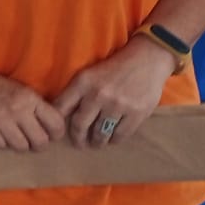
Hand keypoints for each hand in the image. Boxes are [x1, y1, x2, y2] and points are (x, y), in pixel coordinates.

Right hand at [0, 61, 65, 151]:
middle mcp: (17, 110)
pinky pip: (3, 146)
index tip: (52, 134)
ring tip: (20, 139)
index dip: (56, 133)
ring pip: (22, 147)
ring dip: (22, 145)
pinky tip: (3, 135)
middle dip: (40, 144)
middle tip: (36, 141)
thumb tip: (53, 126)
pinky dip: (4, 143)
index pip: (56, 124)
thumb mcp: (22, 89)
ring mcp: (0, 121)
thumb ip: (37, 106)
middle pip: (40, 141)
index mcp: (29, 98)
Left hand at [53, 37, 173, 148]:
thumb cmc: (115, 68)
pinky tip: (112, 138)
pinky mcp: (136, 113)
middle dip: (77, 138)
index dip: (57, 122)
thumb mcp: (89, 74)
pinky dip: (114, 140)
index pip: (61, 107)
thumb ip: (76, 92)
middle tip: (79, 144)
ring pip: (100, 133)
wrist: (147, 59)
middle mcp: (97, 95)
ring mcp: (117, 105)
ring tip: (96, 143)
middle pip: (79, 125)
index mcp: (83, 82)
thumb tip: (61, 114)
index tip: (58, 131)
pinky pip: (120, 135)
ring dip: (97, 142)